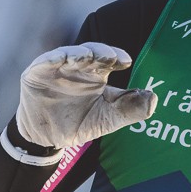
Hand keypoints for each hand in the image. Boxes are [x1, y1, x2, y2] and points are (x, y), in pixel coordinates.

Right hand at [15, 42, 156, 148]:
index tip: (127, 62)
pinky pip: (45, 62)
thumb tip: (154, 99)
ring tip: (87, 57)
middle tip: (110, 58)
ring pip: (69, 54)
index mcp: (96, 74)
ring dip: (79, 53)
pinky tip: (61, 59)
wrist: (46, 138)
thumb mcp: (107, 120)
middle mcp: (78, 66)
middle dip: (101, 52)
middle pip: (91, 52)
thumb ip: (129, 111)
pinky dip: (53, 58)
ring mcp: (57, 68)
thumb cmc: (78, 124)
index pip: (109, 59)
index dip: (117, 57)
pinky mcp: (36, 73)